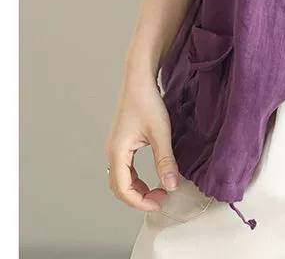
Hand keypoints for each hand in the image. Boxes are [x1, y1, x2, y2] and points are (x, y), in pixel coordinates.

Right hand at [105, 72, 178, 211]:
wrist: (139, 80)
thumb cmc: (148, 102)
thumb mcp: (160, 133)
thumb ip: (165, 161)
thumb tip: (172, 185)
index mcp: (117, 153)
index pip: (123, 189)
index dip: (140, 201)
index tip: (159, 204)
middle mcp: (112, 152)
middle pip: (119, 188)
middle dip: (139, 198)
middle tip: (161, 198)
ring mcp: (115, 147)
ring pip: (121, 179)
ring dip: (137, 189)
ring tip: (159, 190)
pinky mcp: (122, 142)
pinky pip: (125, 168)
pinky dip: (136, 178)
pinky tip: (151, 176)